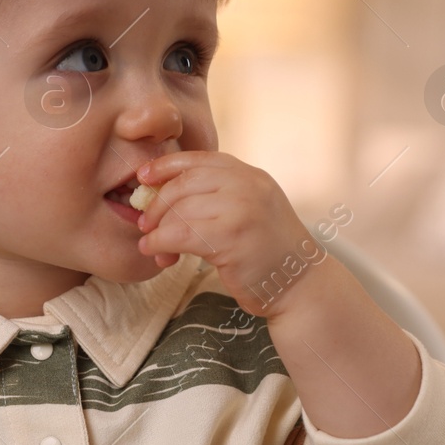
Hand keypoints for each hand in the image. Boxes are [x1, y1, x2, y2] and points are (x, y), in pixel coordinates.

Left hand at [135, 151, 317, 317]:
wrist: (301, 286)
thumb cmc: (268, 254)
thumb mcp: (251, 210)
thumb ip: (221, 196)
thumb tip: (165, 194)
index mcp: (251, 175)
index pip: (199, 159)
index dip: (166, 166)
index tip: (143, 177)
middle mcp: (248, 185)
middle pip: (184, 183)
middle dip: (157, 204)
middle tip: (145, 224)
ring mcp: (242, 209)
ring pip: (180, 210)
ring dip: (157, 229)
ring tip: (153, 245)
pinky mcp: (232, 238)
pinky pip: (181, 235)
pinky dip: (160, 244)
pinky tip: (157, 254)